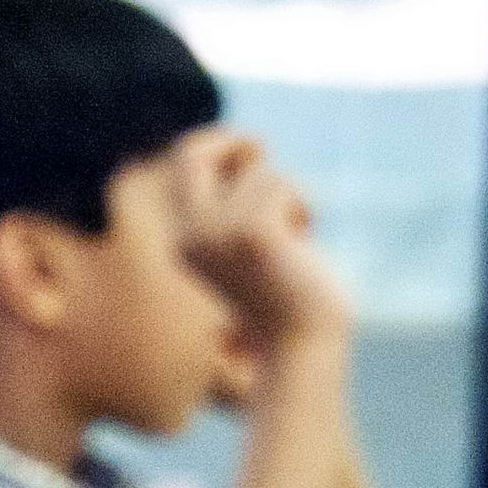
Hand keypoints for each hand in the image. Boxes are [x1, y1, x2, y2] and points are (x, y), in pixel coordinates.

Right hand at [167, 127, 349, 363]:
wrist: (301, 345)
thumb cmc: (285, 297)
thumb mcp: (250, 242)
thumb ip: (238, 204)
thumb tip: (249, 151)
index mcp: (185, 241)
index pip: (184, 164)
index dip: (216, 143)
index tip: (250, 150)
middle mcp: (191, 237)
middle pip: (192, 154)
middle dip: (233, 142)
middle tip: (265, 152)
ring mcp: (219, 235)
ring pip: (261, 174)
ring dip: (290, 195)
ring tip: (297, 234)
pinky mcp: (254, 235)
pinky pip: (283, 187)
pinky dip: (303, 205)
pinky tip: (304, 239)